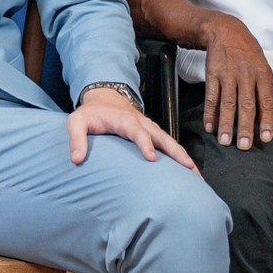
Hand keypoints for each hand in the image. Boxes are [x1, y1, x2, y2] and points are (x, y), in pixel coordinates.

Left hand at [66, 92, 194, 168]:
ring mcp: (149, 128)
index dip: (145, 143)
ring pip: (170, 141)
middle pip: (163, 137)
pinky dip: (180, 156)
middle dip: (177, 152)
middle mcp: (141, 123)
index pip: (137, 131)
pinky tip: (189, 171)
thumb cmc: (91, 113)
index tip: (152, 158)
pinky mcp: (153, 133)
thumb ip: (76, 139)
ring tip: (196, 175)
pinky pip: (169, 144)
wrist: (105, 98)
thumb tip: (76, 159)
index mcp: (124, 120)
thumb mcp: (76, 122)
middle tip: (189, 168)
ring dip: (184, 157)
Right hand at [200, 12, 272, 150]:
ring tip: (225, 141)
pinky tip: (210, 126)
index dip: (266, 121)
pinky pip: (211, 96)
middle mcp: (246, 75)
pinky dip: (210, 112)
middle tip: (244, 146)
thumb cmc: (248, 54)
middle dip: (245, 127)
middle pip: (246, 105)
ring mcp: (228, 75)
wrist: (226, 31)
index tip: (266, 138)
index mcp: (263, 75)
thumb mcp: (264, 71)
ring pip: (228, 103)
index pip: (267, 101)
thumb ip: (271, 98)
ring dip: (226, 123)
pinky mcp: (212, 74)